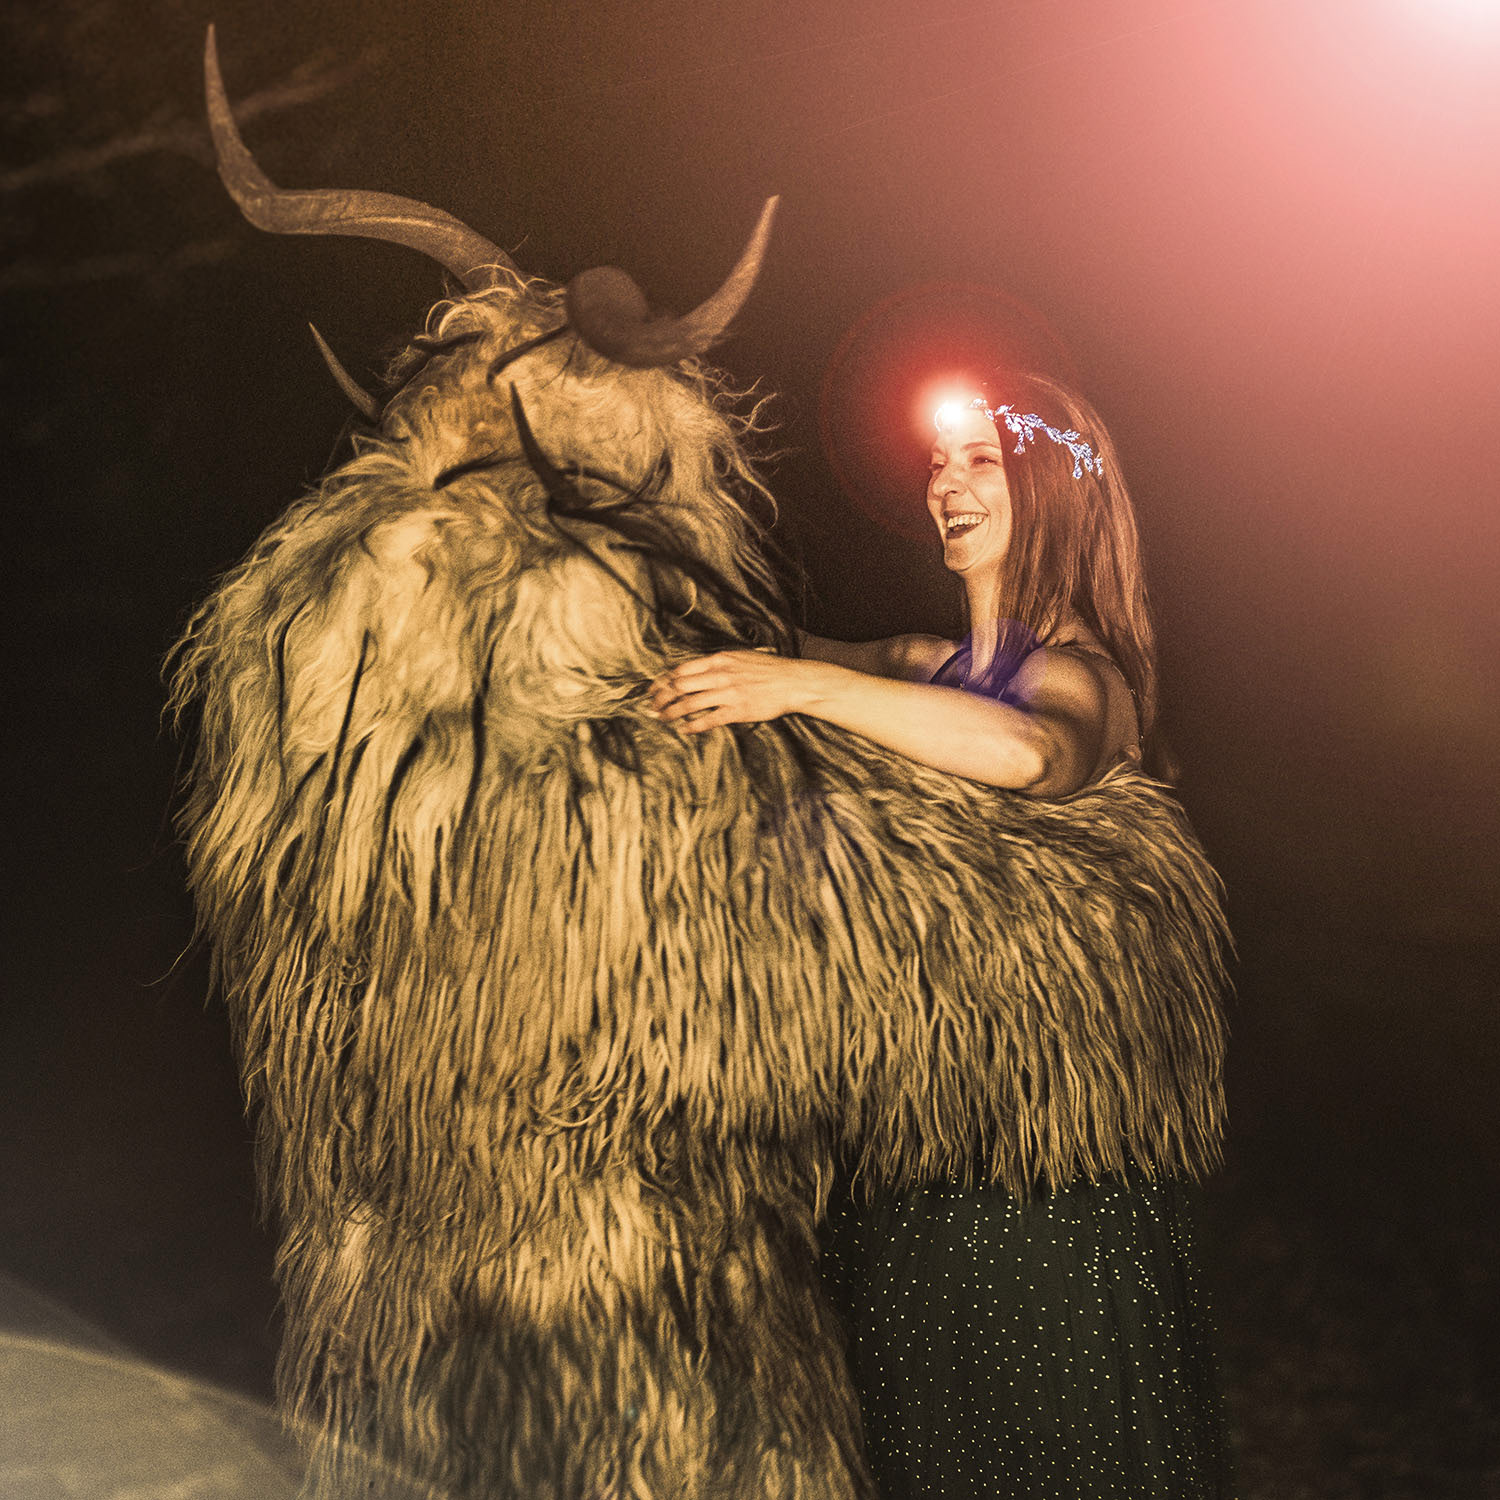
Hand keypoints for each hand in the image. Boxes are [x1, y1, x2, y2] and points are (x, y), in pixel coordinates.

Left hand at [648, 649, 817, 731]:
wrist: (794, 681)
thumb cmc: (770, 669)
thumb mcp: (741, 657)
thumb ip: (719, 663)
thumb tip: (699, 671)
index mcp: (720, 660)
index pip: (682, 669)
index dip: (663, 681)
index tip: (654, 689)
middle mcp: (720, 674)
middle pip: (680, 686)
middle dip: (661, 697)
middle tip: (652, 707)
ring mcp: (728, 693)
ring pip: (689, 703)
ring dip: (672, 712)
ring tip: (662, 719)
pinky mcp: (737, 710)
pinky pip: (708, 720)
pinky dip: (693, 726)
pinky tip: (684, 730)